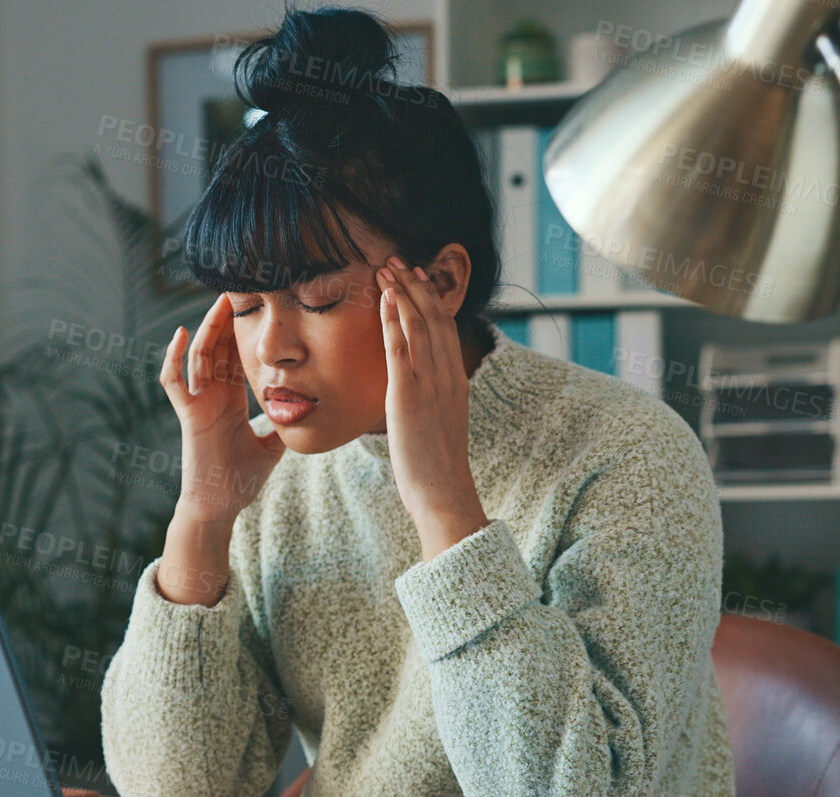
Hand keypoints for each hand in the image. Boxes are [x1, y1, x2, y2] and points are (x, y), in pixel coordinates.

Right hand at [160, 293, 286, 526]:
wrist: (221, 506)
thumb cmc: (239, 481)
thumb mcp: (270, 448)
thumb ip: (281, 428)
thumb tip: (306, 416)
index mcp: (230, 401)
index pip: (237, 357)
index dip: (244, 333)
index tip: (258, 309)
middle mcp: (212, 397)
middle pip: (218, 348)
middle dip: (227, 320)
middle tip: (241, 290)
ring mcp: (198, 403)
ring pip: (199, 356)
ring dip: (208, 328)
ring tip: (219, 301)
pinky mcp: (187, 415)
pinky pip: (174, 381)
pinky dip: (174, 358)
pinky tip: (182, 333)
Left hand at [376, 256, 488, 560]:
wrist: (443, 493)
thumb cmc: (435, 466)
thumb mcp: (438, 423)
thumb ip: (430, 398)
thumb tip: (416, 390)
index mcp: (456, 381)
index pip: (445, 328)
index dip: (430, 299)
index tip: (416, 276)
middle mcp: (447, 376)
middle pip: (433, 318)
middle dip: (415, 285)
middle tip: (397, 260)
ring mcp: (430, 384)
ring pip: (419, 325)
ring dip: (401, 292)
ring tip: (386, 267)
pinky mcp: (409, 396)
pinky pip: (400, 349)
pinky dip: (393, 320)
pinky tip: (384, 298)